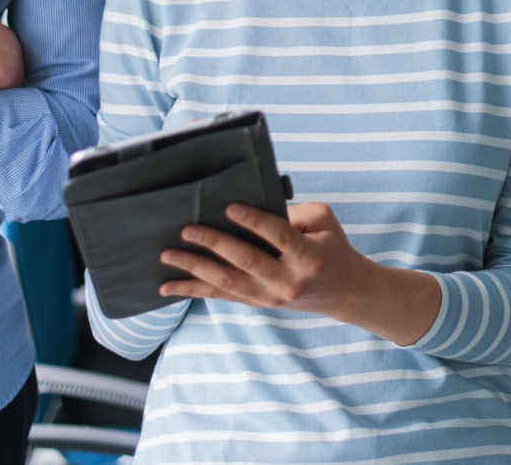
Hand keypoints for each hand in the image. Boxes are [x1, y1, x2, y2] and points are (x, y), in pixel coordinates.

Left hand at [159, 202, 373, 320]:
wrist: (343, 292)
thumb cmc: (331, 246)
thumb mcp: (324, 221)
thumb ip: (294, 212)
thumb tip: (253, 208)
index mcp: (307, 256)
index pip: (277, 236)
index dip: (253, 221)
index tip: (230, 206)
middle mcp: (286, 281)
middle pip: (245, 261)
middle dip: (213, 244)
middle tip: (186, 229)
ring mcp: (269, 297)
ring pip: (226, 283)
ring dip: (194, 268)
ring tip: (168, 255)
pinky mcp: (257, 304)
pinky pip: (221, 296)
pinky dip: (193, 290)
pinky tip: (168, 287)